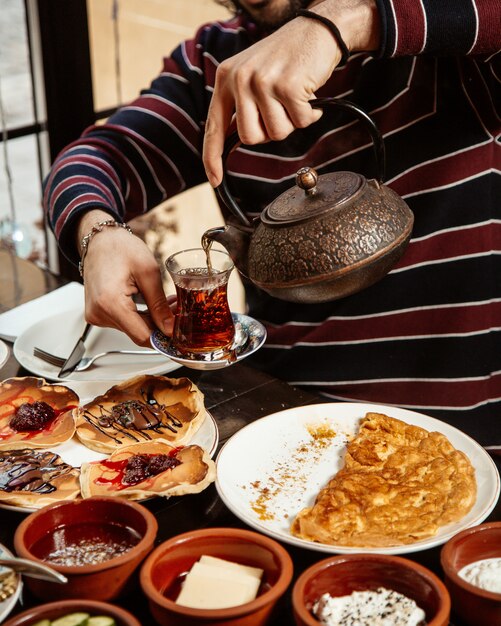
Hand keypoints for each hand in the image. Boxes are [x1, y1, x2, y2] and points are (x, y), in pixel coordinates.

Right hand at [78, 212, 173, 346]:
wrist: (99, 239)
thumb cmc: (121, 248)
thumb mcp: (148, 273)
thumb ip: (159, 305)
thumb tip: (170, 329)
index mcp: (110, 303)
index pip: (142, 336)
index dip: (164, 337)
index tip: (180, 332)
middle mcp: (98, 313)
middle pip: (138, 333)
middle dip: (160, 325)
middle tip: (177, 310)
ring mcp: (96, 315)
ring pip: (132, 329)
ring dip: (151, 320)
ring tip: (165, 303)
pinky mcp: (97, 314)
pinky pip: (124, 322)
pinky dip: (139, 316)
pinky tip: (150, 304)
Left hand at [202, 0, 379, 187]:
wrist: (317, 30)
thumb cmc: (286, 58)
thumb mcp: (252, 76)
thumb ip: (241, 105)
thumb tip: (239, 140)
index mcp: (226, 78)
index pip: (214, 127)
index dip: (212, 158)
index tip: (215, 180)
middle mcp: (240, 79)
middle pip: (251, 138)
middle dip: (270, 132)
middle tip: (280, 110)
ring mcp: (263, 82)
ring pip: (277, 134)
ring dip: (292, 122)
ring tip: (294, 98)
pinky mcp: (287, 85)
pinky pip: (300, 122)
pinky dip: (309, 114)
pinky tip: (308, 94)